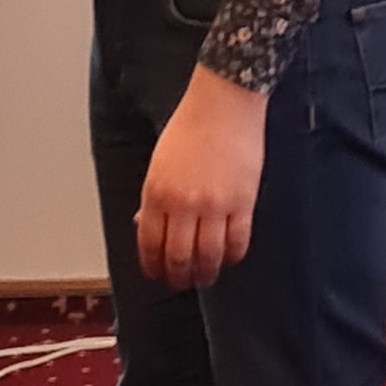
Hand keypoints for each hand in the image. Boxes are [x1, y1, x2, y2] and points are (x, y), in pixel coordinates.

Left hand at [136, 65, 268, 289]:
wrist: (224, 102)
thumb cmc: (190, 125)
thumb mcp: (159, 161)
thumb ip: (152, 197)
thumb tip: (143, 225)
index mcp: (156, 191)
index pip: (149, 243)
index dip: (152, 265)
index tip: (155, 273)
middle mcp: (183, 203)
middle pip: (178, 257)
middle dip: (177, 276)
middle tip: (180, 282)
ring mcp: (214, 205)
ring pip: (208, 257)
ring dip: (205, 273)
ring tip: (205, 276)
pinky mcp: (243, 203)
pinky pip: (238, 243)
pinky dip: (232, 257)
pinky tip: (228, 258)